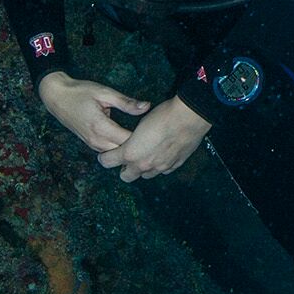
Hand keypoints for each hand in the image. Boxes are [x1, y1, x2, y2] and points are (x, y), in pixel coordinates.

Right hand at [38, 72, 149, 150]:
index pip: (128, 141)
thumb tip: (147, 107)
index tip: (155, 131)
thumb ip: (126, 102)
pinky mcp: (90, 144)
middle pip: (123, 153)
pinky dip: (119, 149)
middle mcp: (96, 140)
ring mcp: (92, 144)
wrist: (56, 97)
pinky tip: (131, 142)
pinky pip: (108, 151)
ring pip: (115, 154)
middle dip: (138, 148)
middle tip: (154, 138)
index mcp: (101, 127)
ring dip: (128, 150)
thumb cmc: (80, 92)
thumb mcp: (105, 93)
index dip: (144, 138)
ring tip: (145, 141)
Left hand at [96, 94, 210, 181]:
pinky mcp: (174, 166)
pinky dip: (160, 165)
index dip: (105, 157)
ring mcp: (160, 167)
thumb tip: (129, 144)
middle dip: (125, 168)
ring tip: (147, 154)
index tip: (106, 154)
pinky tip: (162, 154)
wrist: (188, 118)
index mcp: (130, 153)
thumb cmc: (163, 116)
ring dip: (143, 168)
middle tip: (128, 157)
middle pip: (126, 176)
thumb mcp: (140, 123)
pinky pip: (162, 171)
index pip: (108, 162)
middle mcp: (143, 164)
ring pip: (145, 175)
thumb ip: (130, 139)